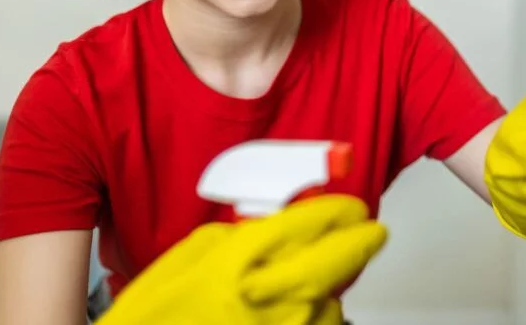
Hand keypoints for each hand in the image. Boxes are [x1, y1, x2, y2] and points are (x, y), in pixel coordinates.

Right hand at [97, 194, 387, 324]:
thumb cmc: (155, 317)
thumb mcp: (191, 257)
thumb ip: (243, 236)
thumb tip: (276, 227)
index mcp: (248, 258)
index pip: (322, 220)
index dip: (344, 211)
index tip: (351, 211)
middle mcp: (278, 294)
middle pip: (347, 256)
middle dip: (362, 241)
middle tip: (370, 234)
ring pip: (336, 300)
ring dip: (329, 289)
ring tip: (300, 291)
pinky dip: (315, 320)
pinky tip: (290, 316)